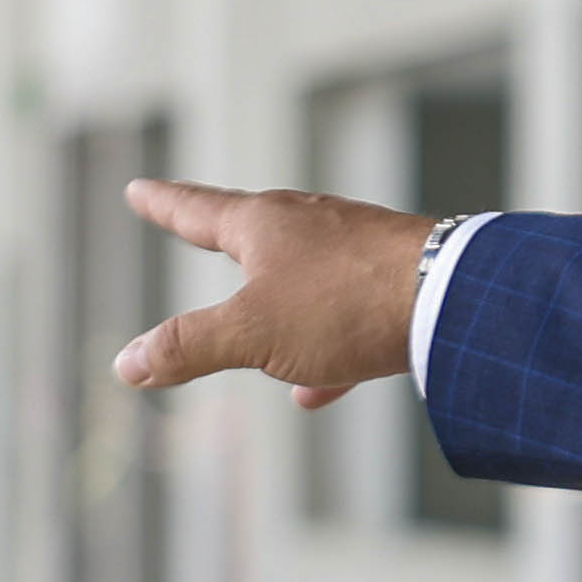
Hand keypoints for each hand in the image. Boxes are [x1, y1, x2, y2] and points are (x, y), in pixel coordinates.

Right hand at [110, 180, 430, 410]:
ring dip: (274, 304)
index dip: (163, 204)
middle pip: (251, 230)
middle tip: (193, 219)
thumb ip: (190, 347)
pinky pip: (347, 316)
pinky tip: (318, 390)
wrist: (454, 298)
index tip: (139, 190)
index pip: (198, 209)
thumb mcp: (252, 332)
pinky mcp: (396, 280)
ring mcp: (357, 249)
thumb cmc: (346, 304)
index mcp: (265, 224)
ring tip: (256, 335)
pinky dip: (324, 349)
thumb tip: (127, 363)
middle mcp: (311, 224)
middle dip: (219, 234)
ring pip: (302, 276)